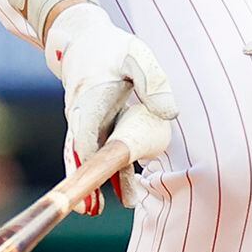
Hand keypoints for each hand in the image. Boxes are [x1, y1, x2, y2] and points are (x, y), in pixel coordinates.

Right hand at [43, 3, 175, 212]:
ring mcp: (83, 123)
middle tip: (90, 209)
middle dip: (84, 180)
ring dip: (92, 181)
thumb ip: (153, 80)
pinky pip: (94, 153)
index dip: (89, 156)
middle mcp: (81, 114)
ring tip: (95, 210)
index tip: (96, 175)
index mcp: (90, 98)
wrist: (82, 42)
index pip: (86, 133)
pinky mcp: (91, 128)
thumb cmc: (112, 49)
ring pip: (86, 157)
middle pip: (80, 153)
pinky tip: (113, 192)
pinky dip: (101, 171)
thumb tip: (170, 115)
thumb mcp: (136, 55)